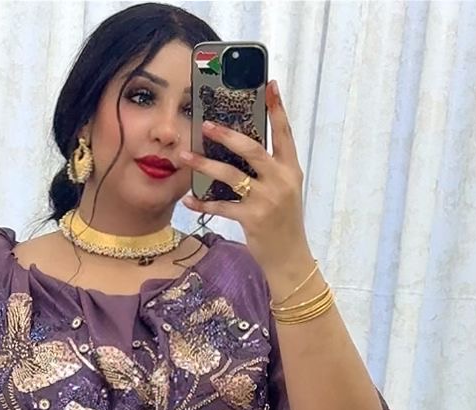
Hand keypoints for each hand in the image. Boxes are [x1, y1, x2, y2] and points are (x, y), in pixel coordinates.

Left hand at [179, 78, 310, 277]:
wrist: (290, 258)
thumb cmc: (283, 222)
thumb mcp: (284, 190)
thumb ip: (269, 169)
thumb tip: (241, 145)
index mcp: (290, 169)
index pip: (284, 133)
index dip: (277, 108)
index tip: (270, 84)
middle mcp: (281, 181)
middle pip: (252, 149)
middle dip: (227, 135)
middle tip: (206, 124)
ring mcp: (267, 200)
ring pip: (231, 176)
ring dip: (205, 165)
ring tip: (185, 156)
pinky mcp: (253, 219)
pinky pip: (222, 206)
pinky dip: (203, 202)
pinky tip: (188, 198)